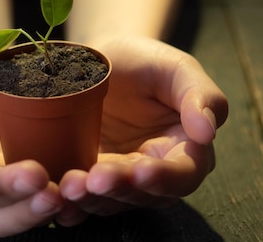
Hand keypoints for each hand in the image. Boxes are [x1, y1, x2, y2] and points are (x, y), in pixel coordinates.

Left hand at [55, 35, 227, 225]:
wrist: (100, 59)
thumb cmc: (145, 61)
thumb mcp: (176, 67)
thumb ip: (200, 95)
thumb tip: (208, 132)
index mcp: (183, 150)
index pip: (182, 174)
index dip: (164, 177)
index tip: (141, 170)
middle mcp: (152, 172)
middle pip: (141, 195)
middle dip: (118, 189)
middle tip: (94, 179)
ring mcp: (116, 179)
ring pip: (108, 202)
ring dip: (89, 200)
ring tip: (69, 185)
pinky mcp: (85, 178)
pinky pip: (79, 200)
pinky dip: (68, 204)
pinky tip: (54, 197)